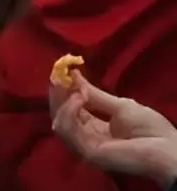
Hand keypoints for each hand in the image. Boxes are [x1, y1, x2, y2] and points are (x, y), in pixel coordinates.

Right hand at [50, 72, 176, 186]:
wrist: (166, 147)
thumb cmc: (149, 128)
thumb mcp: (119, 105)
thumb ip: (94, 94)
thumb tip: (73, 76)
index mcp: (93, 128)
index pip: (69, 109)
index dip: (63, 91)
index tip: (62, 71)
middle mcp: (85, 137)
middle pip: (59, 116)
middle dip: (58, 95)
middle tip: (59, 76)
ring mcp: (84, 146)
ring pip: (59, 124)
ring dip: (63, 103)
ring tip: (77, 92)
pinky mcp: (87, 152)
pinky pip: (67, 131)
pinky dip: (69, 113)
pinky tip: (79, 100)